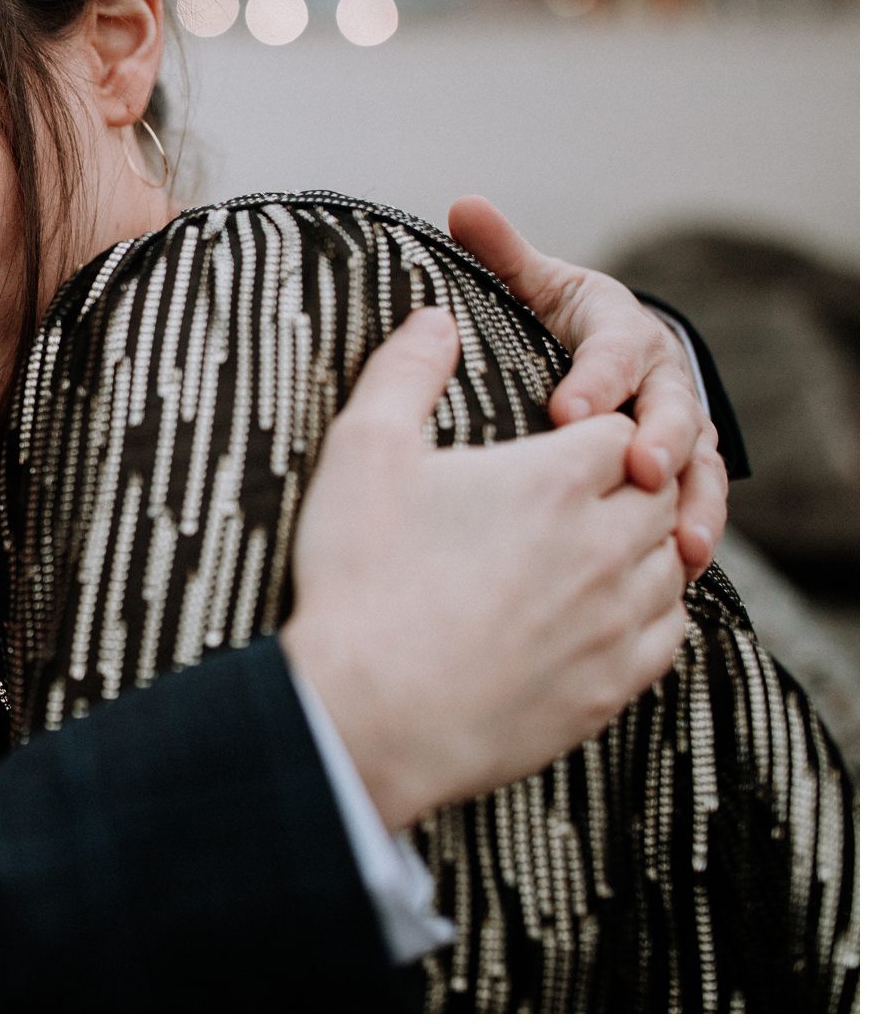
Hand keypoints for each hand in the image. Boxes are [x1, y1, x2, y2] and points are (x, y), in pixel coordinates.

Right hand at [282, 308, 687, 831]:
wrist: (368, 714)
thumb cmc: (360, 578)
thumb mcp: (364, 451)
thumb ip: (405, 372)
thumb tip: (435, 318)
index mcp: (559, 478)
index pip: (620, 429)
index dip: (593, 426)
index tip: (559, 436)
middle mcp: (609, 545)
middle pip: (661, 491)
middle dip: (629, 481)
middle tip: (579, 487)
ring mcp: (618, 622)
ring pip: (672, 564)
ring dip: (644, 546)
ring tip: (595, 545)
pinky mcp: (611, 686)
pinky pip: (667, 636)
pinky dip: (650, 614)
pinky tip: (608, 612)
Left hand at [449, 195, 725, 576]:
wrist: (599, 354)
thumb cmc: (553, 321)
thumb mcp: (533, 285)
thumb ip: (503, 255)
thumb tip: (463, 206)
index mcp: (618, 330)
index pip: (613, 350)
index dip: (595, 377)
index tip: (568, 409)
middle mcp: (659, 379)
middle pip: (672, 409)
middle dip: (660, 440)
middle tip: (640, 471)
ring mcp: (678, 428)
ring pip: (698, 463)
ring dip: (694, 500)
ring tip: (683, 542)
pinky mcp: (680, 472)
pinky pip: (697, 503)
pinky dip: (696, 533)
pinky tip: (685, 570)